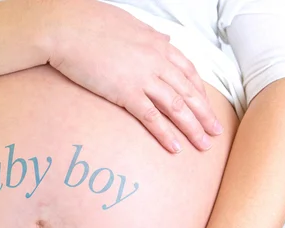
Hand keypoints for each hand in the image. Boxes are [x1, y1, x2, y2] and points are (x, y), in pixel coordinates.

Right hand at [40, 0, 221, 152]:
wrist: (68, 28)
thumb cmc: (90, 23)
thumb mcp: (128, 24)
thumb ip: (149, 35)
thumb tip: (164, 39)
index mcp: (157, 44)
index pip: (187, 70)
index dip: (200, 91)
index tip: (206, 105)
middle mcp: (156, 61)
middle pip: (188, 91)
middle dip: (205, 114)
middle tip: (216, 131)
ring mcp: (142, 77)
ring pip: (176, 106)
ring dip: (193, 128)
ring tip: (203, 145)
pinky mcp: (125, 92)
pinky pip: (151, 117)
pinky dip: (165, 134)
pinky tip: (175, 148)